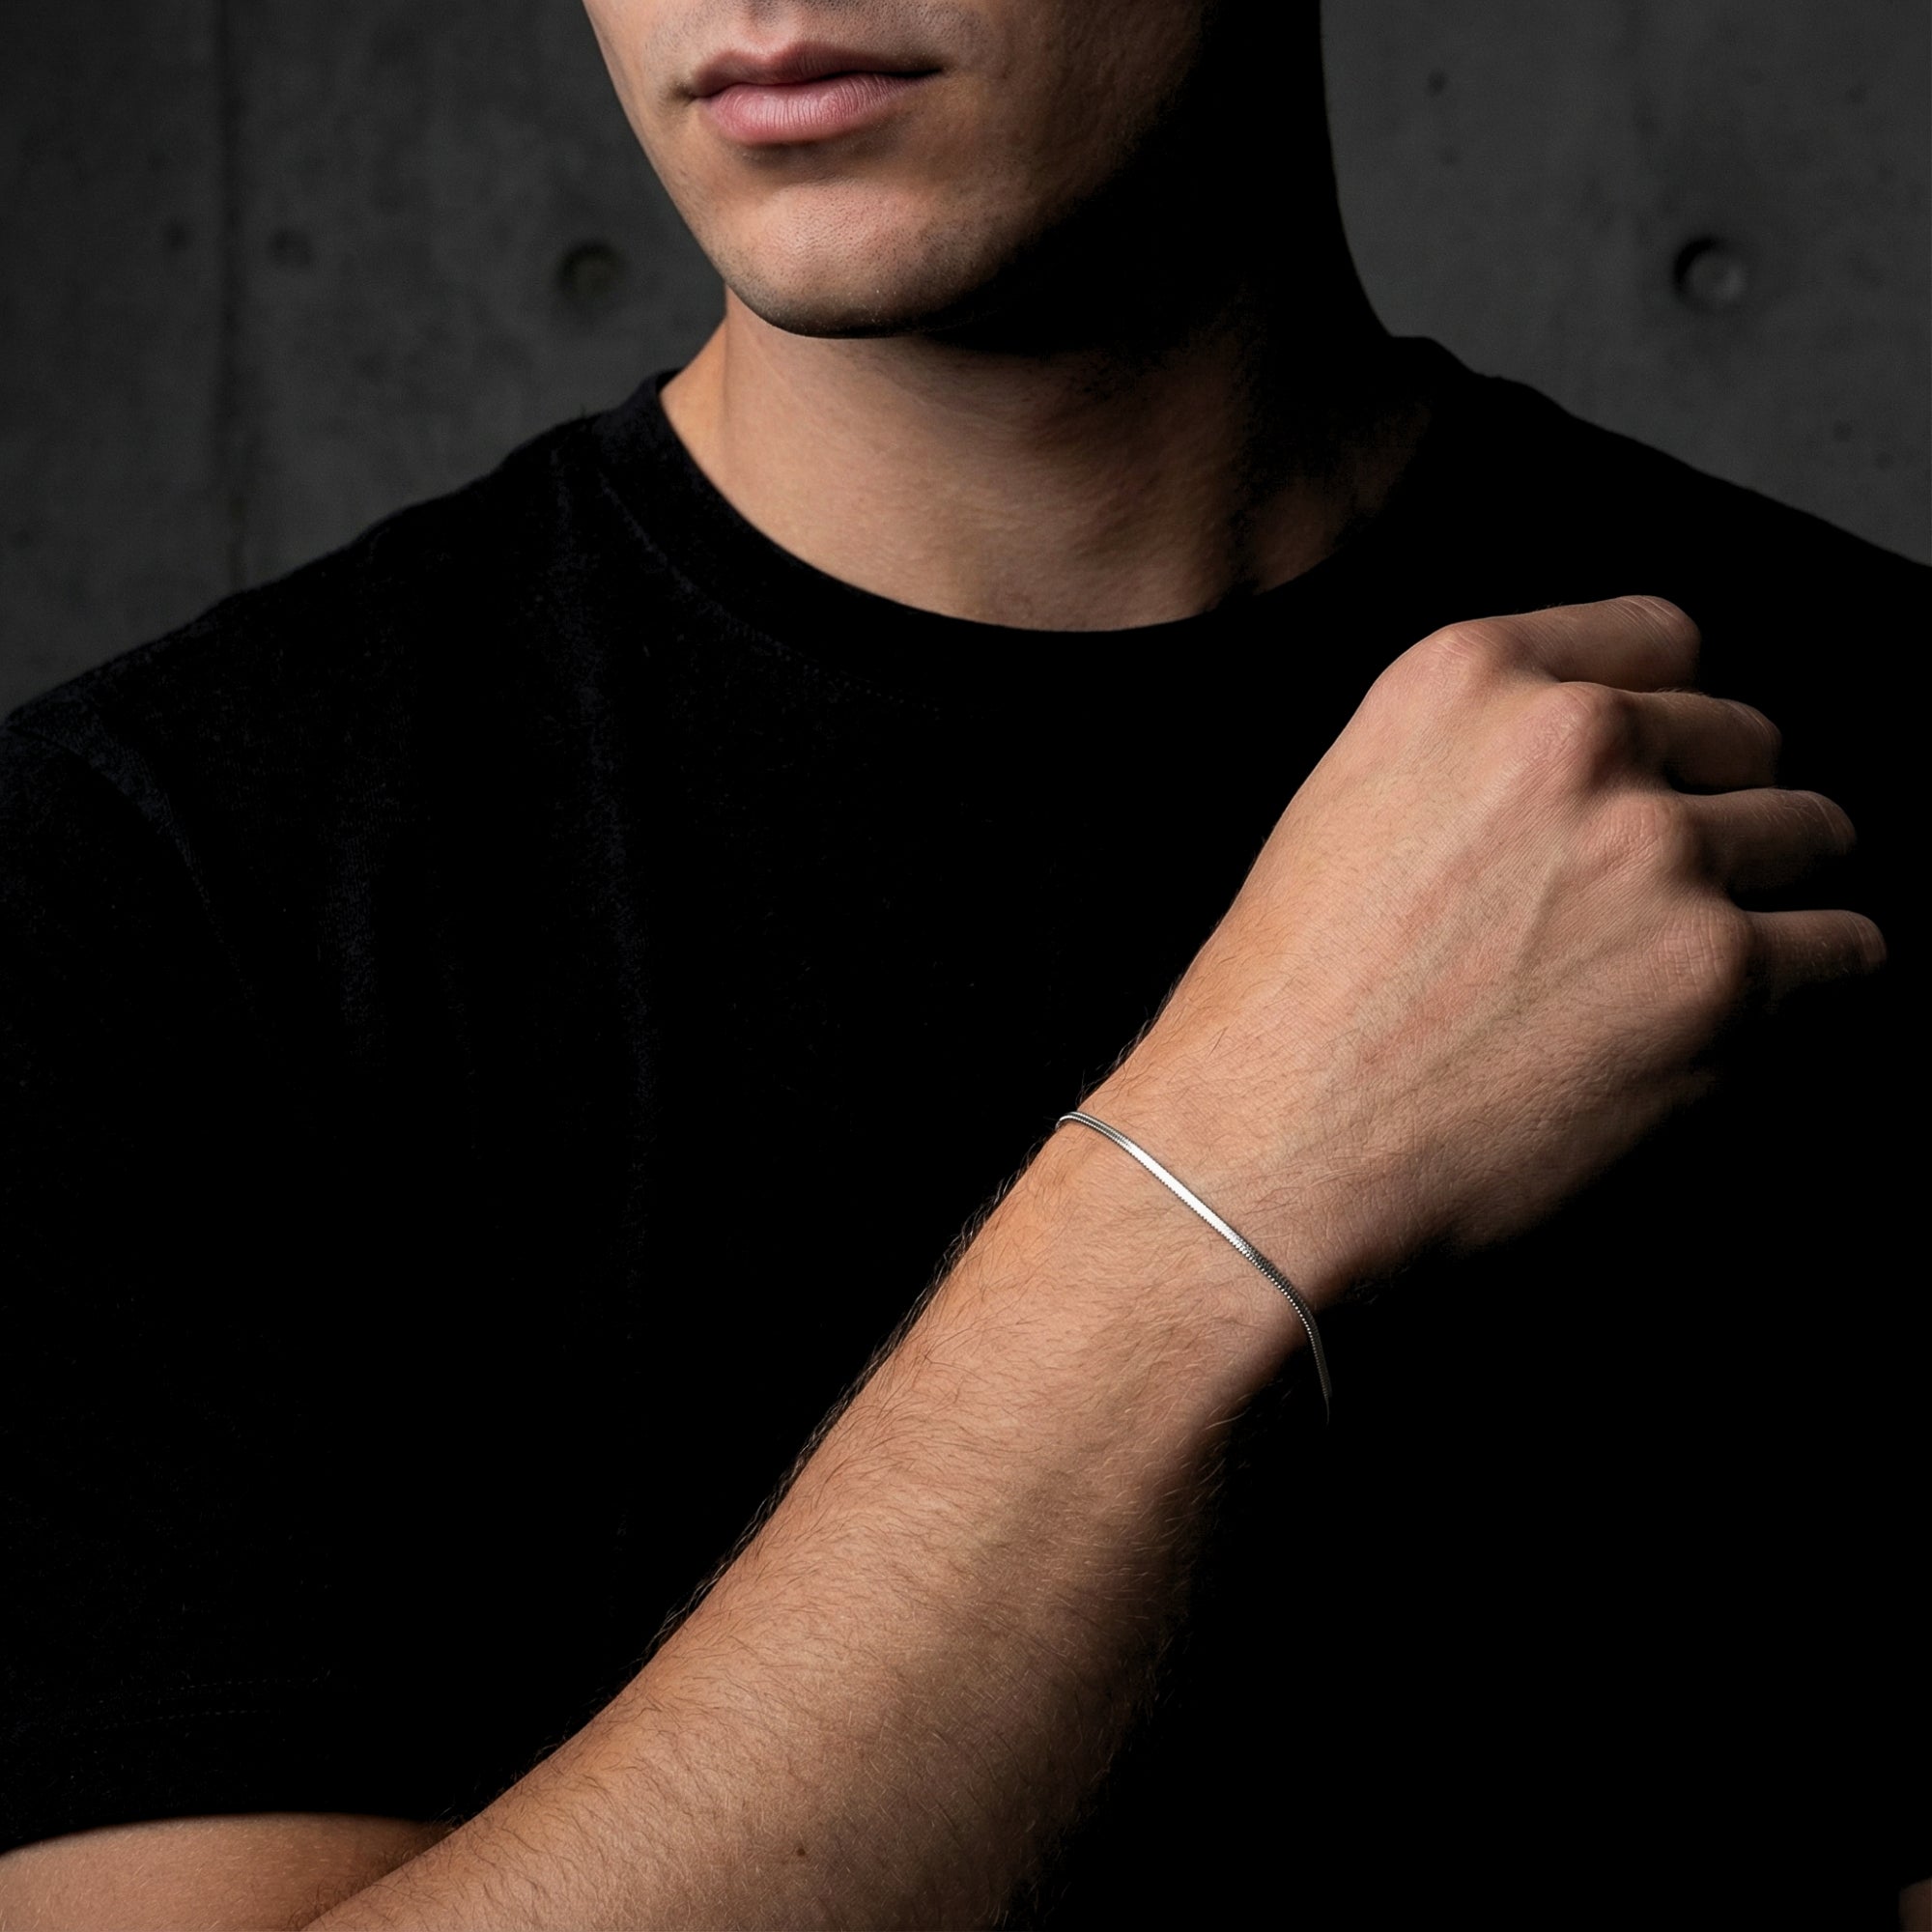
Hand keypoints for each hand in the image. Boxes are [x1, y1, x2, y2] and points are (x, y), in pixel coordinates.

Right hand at [1086, 596, 1882, 1297]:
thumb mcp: (1348, 807)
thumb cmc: (1282, 1010)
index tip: (1665, 768)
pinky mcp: (1719, 971)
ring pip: (1809, 832)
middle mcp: (1572, 736)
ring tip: (1688, 967)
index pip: (1658, 638)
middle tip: (1654, 898)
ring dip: (1765, 896)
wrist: (1270, 1151)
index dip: (1670, 713)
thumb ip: (1477, 754)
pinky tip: (1732, 1021)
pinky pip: (1847, 947)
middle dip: (1715, 810)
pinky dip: (1808, 986)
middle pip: (1742, 736)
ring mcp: (1655, 849)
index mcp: (1465, 677)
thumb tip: (1603, 771)